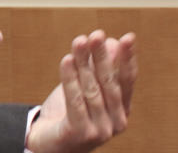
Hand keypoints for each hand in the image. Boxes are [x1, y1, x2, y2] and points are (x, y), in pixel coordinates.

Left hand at [26, 31, 137, 152]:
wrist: (49, 144)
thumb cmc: (69, 113)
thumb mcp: (86, 87)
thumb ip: (99, 69)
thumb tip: (113, 42)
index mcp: (122, 110)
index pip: (127, 80)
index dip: (127, 59)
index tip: (129, 38)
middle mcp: (116, 122)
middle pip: (109, 83)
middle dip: (102, 56)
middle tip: (96, 35)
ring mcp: (100, 130)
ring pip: (91, 89)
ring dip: (83, 63)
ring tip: (78, 41)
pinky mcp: (80, 133)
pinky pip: (74, 101)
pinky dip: (70, 79)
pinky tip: (66, 61)